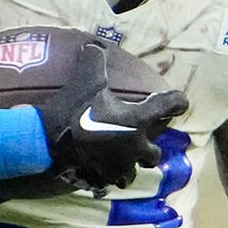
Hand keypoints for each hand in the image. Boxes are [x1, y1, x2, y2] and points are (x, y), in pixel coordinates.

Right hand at [42, 38, 183, 193]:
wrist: (47, 141)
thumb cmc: (73, 110)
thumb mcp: (85, 80)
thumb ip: (94, 61)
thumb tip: (95, 45)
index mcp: (138, 122)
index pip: (170, 106)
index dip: (177, 101)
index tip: (180, 100)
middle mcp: (136, 147)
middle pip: (155, 154)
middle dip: (150, 149)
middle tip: (139, 140)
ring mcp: (120, 167)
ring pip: (133, 173)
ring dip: (129, 166)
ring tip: (119, 160)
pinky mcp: (102, 179)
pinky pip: (109, 182)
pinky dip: (106, 176)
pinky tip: (97, 169)